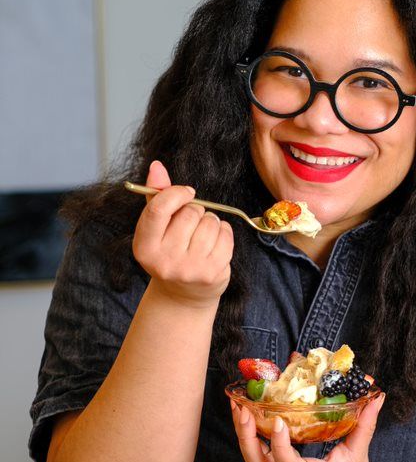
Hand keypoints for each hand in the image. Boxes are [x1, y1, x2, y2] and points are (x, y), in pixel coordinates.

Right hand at [132, 161, 233, 308]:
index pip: (159, 208)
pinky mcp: (211, 273)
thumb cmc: (170, 252)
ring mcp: (189, 269)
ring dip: (211, 222)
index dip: (176, 193)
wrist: (183, 295)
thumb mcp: (157, 228)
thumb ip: (157, 196)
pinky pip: (226, 236)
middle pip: (190, 213)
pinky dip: (224, 233)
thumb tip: (157, 166)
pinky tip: (215, 244)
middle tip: (192, 225)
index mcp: (144, 247)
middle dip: (196, 211)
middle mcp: (164, 261)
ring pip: (210, 223)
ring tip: (203, 235)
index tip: (187, 193)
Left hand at [231, 392, 385, 461]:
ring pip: (254, 460)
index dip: (279, 445)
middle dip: (245, 436)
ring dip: (243, 434)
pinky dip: (251, 437)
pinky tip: (249, 416)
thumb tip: (376, 397)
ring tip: (238, 406)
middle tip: (242, 407)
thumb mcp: (359, 456)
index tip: (279, 421)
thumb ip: (365, 424)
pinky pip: (259, 457)